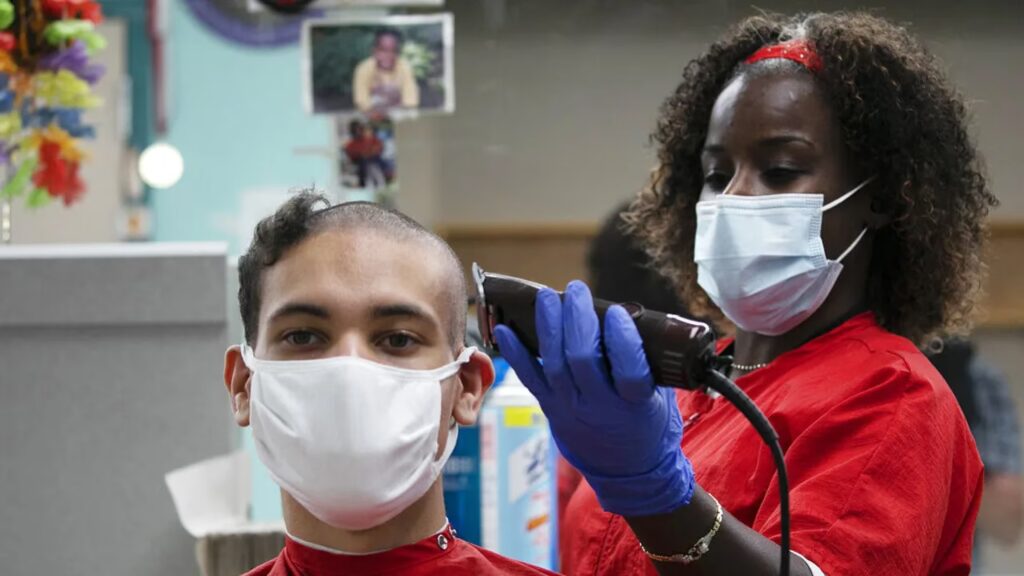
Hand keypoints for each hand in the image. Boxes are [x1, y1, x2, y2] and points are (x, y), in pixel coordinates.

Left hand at [494, 281, 693, 516]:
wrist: (629, 472)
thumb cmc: (648, 424)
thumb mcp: (661, 396)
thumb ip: (648, 362)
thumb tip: (630, 317)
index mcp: (636, 404)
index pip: (628, 369)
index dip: (621, 339)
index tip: (615, 312)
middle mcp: (601, 408)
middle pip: (583, 360)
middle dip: (577, 320)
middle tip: (575, 290)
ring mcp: (571, 410)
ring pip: (554, 365)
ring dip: (549, 327)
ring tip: (547, 298)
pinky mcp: (552, 410)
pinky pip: (530, 379)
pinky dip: (515, 353)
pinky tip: (504, 329)